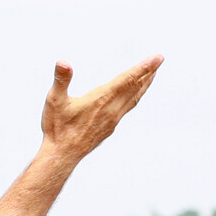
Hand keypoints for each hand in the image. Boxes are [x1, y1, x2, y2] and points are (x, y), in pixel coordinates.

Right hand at [40, 57, 161, 165]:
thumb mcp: (55, 101)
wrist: (61, 157)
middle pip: (135, 87)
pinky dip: (135, 97)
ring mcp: (112, 120)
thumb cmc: (57, 129)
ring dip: (144, 85)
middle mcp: (111, 110)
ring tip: (152, 74)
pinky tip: (134, 95)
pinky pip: (127, 108)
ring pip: (134, 98)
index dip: (144, 67)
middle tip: (160, 59)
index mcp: (101, 99)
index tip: (158, 57)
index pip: (128, 79)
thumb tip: (63, 62)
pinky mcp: (110, 128)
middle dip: (149, 72)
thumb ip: (61, 80)